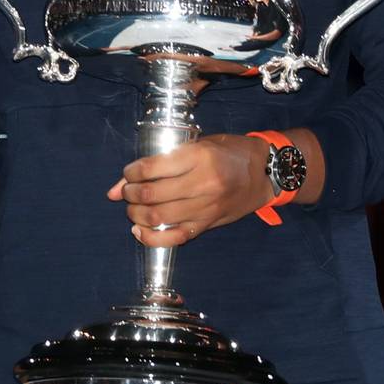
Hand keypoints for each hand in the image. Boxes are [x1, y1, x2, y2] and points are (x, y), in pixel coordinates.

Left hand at [107, 133, 274, 247]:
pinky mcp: (207, 225)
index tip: (130, 172)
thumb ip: (161, 162)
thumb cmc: (231, 152)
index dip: (132, 172)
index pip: (152, 168)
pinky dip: (151, 238)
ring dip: (136, 214)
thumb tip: (119, 184)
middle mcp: (202, 183)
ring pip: (158, 217)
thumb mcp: (198, 144)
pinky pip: (173, 238)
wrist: (264, 173)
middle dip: (130, 194)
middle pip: (151, 194)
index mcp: (199, 156)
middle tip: (128, 191)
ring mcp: (206, 207)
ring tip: (134, 207)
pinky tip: (141, 230)